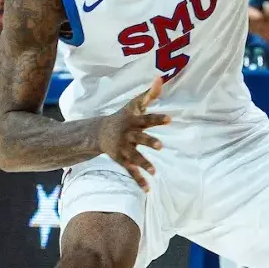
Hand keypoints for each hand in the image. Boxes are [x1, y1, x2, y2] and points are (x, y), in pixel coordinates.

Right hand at [96, 76, 169, 190]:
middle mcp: (128, 135)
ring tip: (154, 171)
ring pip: (135, 157)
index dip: (157, 119)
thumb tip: (161, 77)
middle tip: (161, 146)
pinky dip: (139, 180)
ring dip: (144, 163)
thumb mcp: (135, 104)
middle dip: (149, 141)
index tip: (170, 119)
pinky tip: (148, 189)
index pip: (146, 119)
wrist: (99, 132)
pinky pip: (131, 171)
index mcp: (133, 121)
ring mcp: (124, 148)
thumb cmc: (123, 116)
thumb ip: (150, 93)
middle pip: (140, 138)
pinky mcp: (122, 160)